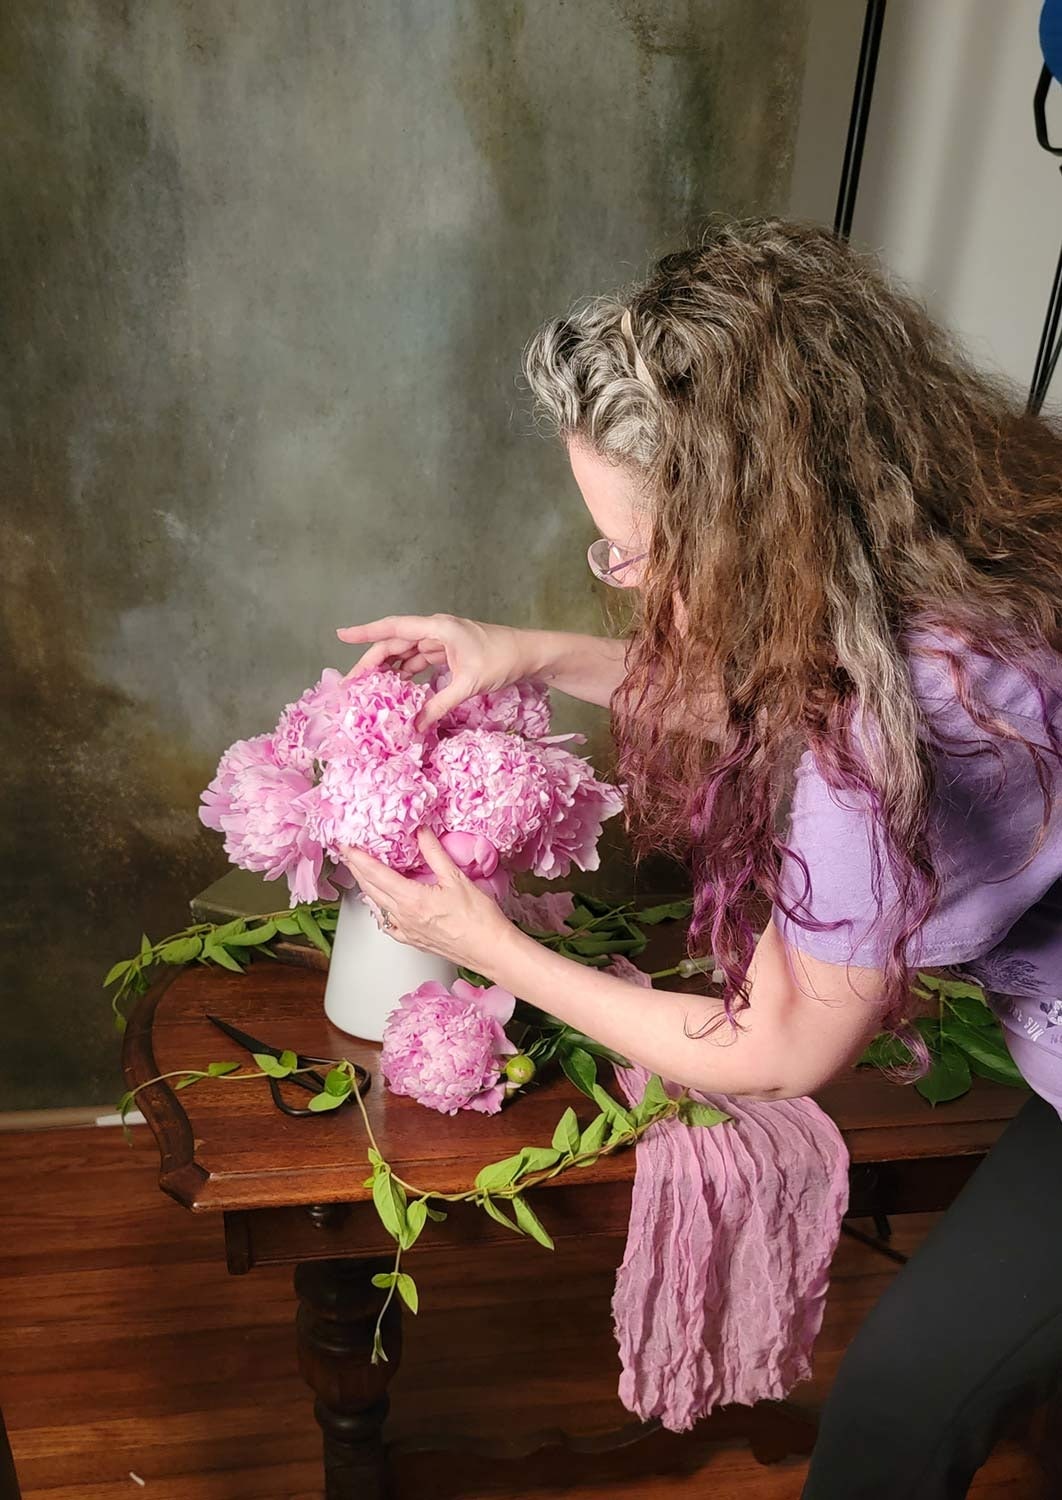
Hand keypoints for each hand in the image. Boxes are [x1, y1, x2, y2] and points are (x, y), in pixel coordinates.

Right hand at [335, 613, 533, 730]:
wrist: (530, 655)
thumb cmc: (503, 661)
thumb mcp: (469, 685)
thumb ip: (438, 704)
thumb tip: (414, 726)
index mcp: (438, 628)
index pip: (394, 629)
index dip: (366, 632)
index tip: (341, 635)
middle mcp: (436, 630)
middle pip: (395, 642)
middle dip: (372, 660)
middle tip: (351, 682)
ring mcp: (442, 640)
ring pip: (406, 652)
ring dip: (388, 668)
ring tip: (368, 688)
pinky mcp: (449, 651)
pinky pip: (419, 660)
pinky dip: (406, 673)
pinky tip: (396, 687)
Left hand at [341, 828, 514, 972]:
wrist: (491, 951)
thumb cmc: (479, 920)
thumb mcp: (457, 878)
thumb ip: (434, 853)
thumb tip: (421, 832)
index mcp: (411, 900)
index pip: (375, 874)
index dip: (358, 857)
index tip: (346, 845)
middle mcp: (403, 917)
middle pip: (370, 888)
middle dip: (356, 869)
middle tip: (348, 853)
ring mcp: (406, 931)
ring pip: (377, 905)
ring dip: (366, 886)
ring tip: (361, 872)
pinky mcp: (414, 940)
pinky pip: (388, 923)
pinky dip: (380, 909)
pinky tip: (382, 904)